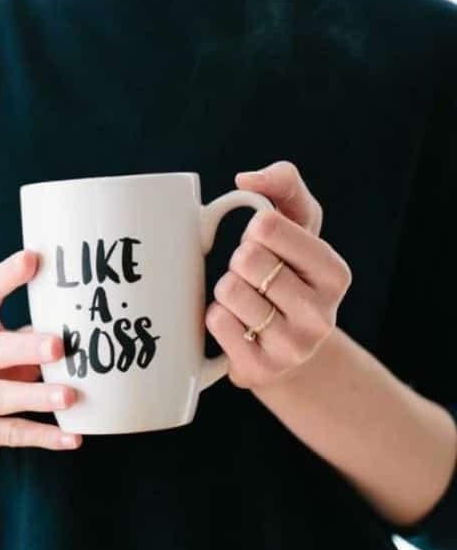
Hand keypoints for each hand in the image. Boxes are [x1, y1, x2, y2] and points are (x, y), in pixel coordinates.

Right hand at [0, 249, 81, 458]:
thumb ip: (23, 326)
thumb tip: (84, 310)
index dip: (4, 278)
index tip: (33, 259)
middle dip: (22, 348)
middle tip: (59, 346)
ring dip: (34, 396)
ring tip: (70, 396)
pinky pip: (6, 434)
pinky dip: (41, 436)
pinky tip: (73, 437)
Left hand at [205, 160, 352, 389]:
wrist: (286, 350)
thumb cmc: (287, 273)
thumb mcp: (297, 225)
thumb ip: (283, 185)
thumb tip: (247, 179)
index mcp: (334, 273)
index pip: (268, 226)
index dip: (254, 231)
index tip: (265, 246)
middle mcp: (322, 313)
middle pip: (246, 259)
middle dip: (238, 262)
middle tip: (253, 278)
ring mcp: (293, 347)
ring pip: (228, 291)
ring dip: (224, 291)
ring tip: (245, 302)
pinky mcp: (261, 370)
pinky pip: (216, 322)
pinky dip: (215, 316)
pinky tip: (235, 325)